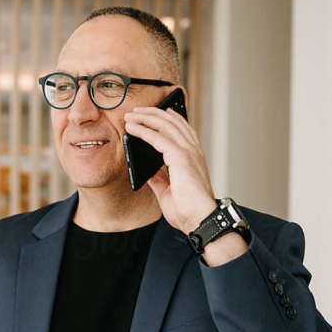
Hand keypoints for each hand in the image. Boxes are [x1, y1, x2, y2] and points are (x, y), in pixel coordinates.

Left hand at [125, 106, 216, 229]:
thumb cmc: (189, 211)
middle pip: (174, 123)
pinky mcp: (181, 157)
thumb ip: (160, 179)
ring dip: (146, 118)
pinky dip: (144, 130)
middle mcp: (194, 152)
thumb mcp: (169, 192)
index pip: (183, 130)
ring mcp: (189, 153)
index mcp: (194, 159)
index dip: (170, 119)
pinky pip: (158, 138)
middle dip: (154, 113)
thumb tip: (150, 172)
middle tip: (137, 111)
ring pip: (166, 125)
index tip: (158, 112)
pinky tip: (132, 128)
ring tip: (131, 115)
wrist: (200, 220)